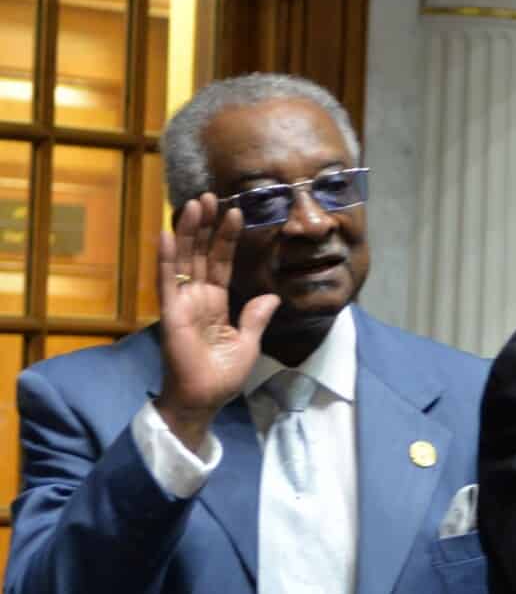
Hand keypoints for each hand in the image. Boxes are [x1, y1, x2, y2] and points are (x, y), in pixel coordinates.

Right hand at [155, 195, 278, 453]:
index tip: (236, 212)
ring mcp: (182, 303)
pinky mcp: (171, 313)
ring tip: (193, 203)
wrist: (203, 399)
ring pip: (184, 259)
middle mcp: (197, 297)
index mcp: (216, 303)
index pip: (222, 263)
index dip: (227, 239)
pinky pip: (167, 281)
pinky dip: (166, 257)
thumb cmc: (222, 375)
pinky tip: (167, 234)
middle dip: (206, 225)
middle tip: (210, 194)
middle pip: (201, 253)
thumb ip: (256, 317)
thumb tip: (271, 295)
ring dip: (187, 231)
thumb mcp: (248, 343)